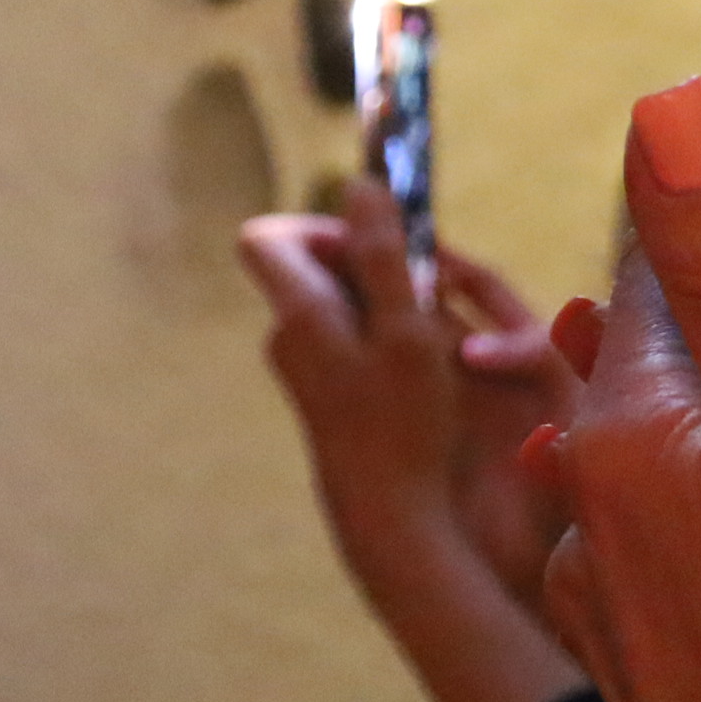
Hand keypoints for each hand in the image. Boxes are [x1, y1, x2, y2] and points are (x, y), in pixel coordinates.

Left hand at [237, 182, 574, 617]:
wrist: (390, 517)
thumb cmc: (405, 425)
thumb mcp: (407, 330)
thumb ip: (382, 255)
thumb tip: (361, 184)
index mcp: (297, 314)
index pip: (266, 236)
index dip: (321, 224)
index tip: (377, 242)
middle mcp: (287, 336)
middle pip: (314, 264)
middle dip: (374, 262)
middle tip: (428, 296)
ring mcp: (304, 367)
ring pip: (343, 302)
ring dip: (390, 304)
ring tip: (434, 344)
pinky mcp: (326, 393)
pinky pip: (355, 338)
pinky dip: (391, 340)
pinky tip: (425, 377)